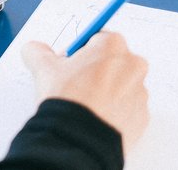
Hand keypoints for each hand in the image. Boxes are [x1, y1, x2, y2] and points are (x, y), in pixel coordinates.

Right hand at [21, 32, 149, 154]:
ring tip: (83, 104)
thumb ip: (37, 50)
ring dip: (105, 90)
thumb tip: (34, 49)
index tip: (69, 63)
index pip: (96, 38)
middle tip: (74, 83)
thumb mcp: (43, 67)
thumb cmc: (68, 98)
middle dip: (95, 69)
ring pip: (120, 85)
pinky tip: (94, 117)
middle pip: (111, 60)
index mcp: (113, 45)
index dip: (79, 51)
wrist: (80, 138)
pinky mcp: (142, 116)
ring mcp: (140, 92)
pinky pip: (126, 108)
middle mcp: (133, 65)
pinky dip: (113, 110)